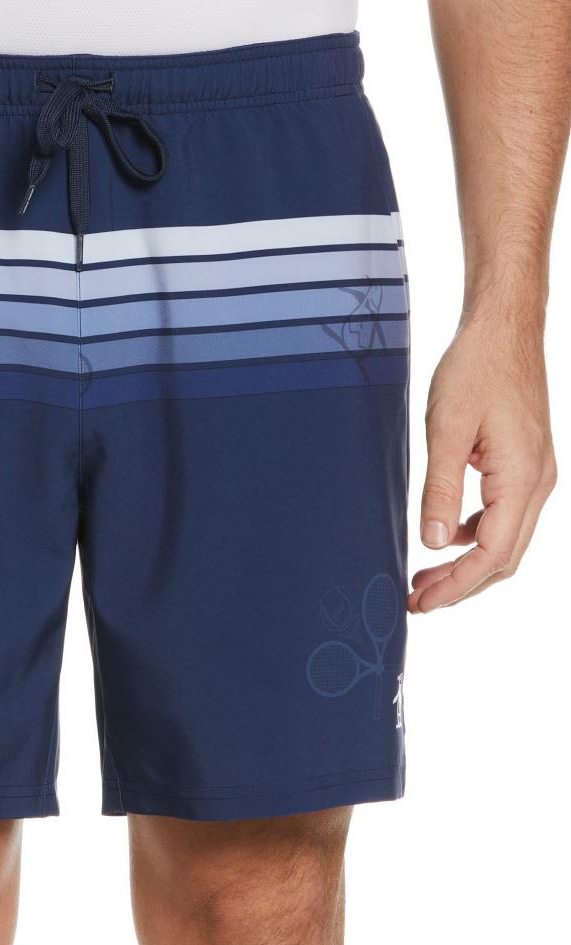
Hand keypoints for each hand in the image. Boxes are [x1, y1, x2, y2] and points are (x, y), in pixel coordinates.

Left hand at [409, 306, 556, 612]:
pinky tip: (445, 538)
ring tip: (424, 578)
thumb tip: (432, 543)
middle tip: (417, 601)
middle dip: (461, 585)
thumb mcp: (447, 432)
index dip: (456, 586)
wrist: (502, 330)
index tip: (421, 603)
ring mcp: (535, 475)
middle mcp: (538, 483)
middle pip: (504, 557)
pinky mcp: (524, 465)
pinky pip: (503, 516)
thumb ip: (440, 490)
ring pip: (505, 539)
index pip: (491, 555)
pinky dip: (475, 536)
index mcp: (522, 480)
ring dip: (467, 564)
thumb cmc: (474, 371)